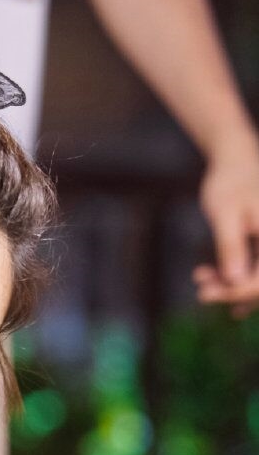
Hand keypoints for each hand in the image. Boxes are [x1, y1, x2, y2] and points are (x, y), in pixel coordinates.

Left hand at [194, 133, 258, 316]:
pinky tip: (214, 281)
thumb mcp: (226, 215)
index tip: (207, 293)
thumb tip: (234, 279)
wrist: (235, 162)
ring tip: (201, 279)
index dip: (236, 291)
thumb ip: (231, 246)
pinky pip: (255, 270)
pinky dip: (235, 278)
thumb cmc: (230, 183)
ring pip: (257, 278)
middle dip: (231, 291)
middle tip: (201, 292)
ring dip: (230, 285)